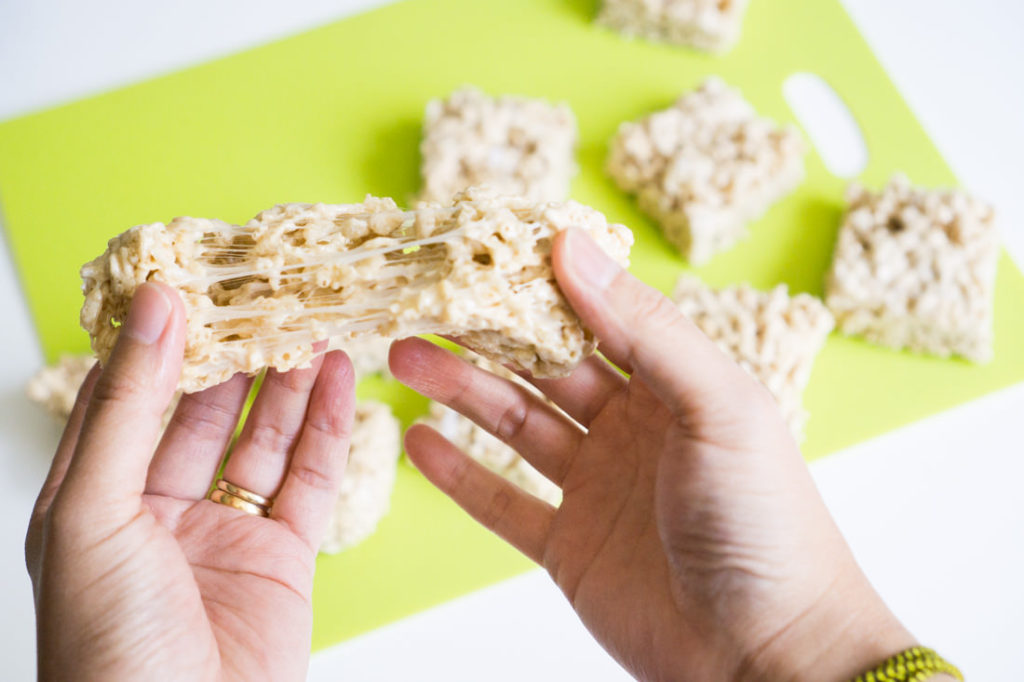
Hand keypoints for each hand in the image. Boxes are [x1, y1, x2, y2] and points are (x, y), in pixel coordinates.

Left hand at [25, 282, 355, 681]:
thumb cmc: (108, 649)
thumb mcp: (95, 512)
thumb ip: (128, 408)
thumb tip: (153, 312)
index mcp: (95, 501)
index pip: (128, 398)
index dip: (159, 339)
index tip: (189, 281)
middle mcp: (160, 512)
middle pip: (204, 412)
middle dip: (234, 355)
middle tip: (266, 297)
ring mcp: (226, 534)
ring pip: (262, 439)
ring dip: (287, 383)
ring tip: (311, 325)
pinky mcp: (284, 558)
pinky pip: (310, 480)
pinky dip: (328, 428)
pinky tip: (339, 381)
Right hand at [390, 229, 915, 680]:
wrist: (767, 653)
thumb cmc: (764, 522)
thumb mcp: (717, 405)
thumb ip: (645, 328)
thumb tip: (573, 246)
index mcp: (674, 385)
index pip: (596, 316)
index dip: (541, 283)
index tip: (486, 247)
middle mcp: (631, 428)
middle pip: (543, 367)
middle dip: (485, 334)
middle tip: (426, 300)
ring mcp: (597, 487)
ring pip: (515, 426)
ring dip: (461, 391)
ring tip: (405, 357)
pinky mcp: (569, 545)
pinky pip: (503, 502)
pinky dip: (460, 474)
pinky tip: (420, 441)